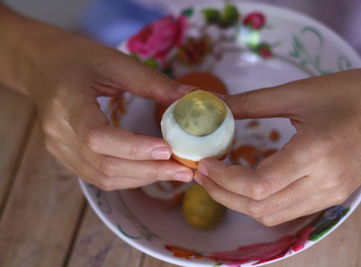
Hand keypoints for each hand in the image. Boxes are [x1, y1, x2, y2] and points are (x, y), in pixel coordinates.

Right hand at [27, 32, 194, 189]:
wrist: (43, 67)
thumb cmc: (79, 59)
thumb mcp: (116, 63)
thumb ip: (153, 83)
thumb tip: (193, 98)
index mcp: (68, 102)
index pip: (98, 136)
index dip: (134, 148)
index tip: (168, 151)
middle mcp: (58, 132)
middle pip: (104, 165)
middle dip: (149, 171)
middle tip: (185, 171)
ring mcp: (59, 149)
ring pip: (103, 178)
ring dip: (143, 178)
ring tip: (175, 173)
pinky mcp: (65, 157)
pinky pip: (99, 177)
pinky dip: (130, 177)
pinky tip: (152, 171)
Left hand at [196, 68, 360, 225]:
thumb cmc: (351, 93)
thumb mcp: (298, 92)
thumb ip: (252, 102)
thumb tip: (216, 106)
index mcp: (314, 153)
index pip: (257, 185)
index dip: (223, 180)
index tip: (204, 163)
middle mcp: (323, 182)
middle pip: (259, 207)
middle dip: (223, 194)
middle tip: (203, 172)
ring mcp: (330, 194)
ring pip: (272, 215)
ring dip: (240, 202)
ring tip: (220, 178)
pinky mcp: (332, 197)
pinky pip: (288, 211)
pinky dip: (261, 202)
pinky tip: (250, 180)